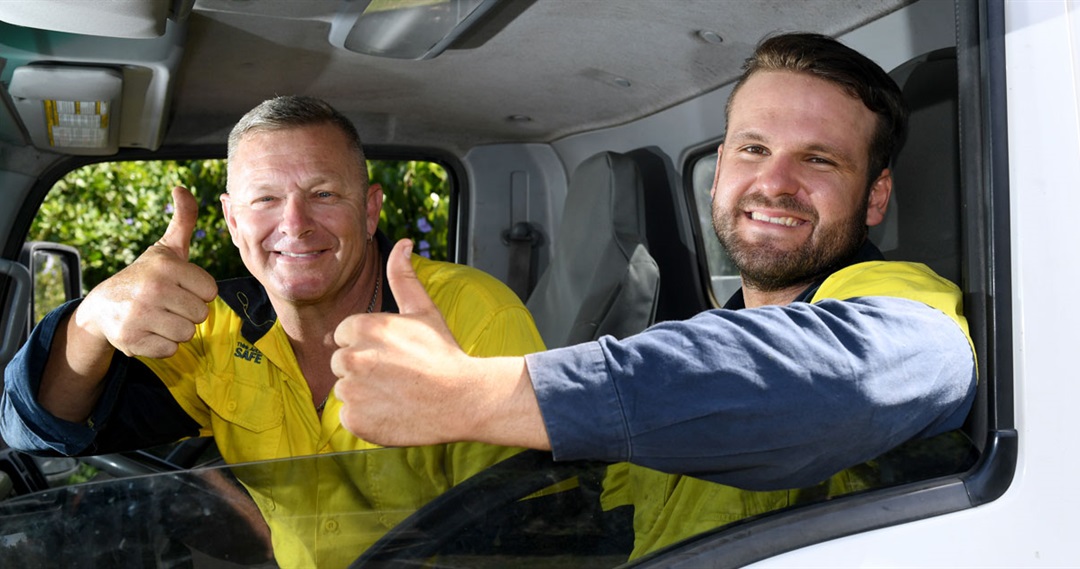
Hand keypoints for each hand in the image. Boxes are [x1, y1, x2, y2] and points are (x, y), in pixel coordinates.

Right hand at [76, 186, 218, 358]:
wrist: (103, 306)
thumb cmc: (145, 276)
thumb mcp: (166, 248)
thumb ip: (183, 220)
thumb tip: (182, 187)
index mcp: (166, 267)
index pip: (211, 291)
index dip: (199, 291)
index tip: (180, 287)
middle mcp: (152, 290)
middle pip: (201, 314)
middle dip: (189, 311)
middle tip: (168, 304)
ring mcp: (140, 316)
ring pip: (187, 333)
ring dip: (177, 328)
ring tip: (159, 317)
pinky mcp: (132, 341)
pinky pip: (170, 350)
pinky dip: (162, 344)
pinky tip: (148, 331)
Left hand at [333, 239, 550, 448]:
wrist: (464, 399)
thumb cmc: (444, 353)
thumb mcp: (424, 310)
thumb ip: (404, 276)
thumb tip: (402, 241)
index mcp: (362, 327)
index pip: (345, 335)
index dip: (369, 345)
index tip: (394, 354)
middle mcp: (352, 357)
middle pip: (342, 363)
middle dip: (363, 368)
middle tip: (398, 375)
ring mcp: (352, 390)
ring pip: (345, 390)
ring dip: (365, 393)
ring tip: (397, 393)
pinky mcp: (355, 419)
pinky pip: (350, 416)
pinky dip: (367, 417)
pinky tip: (393, 411)